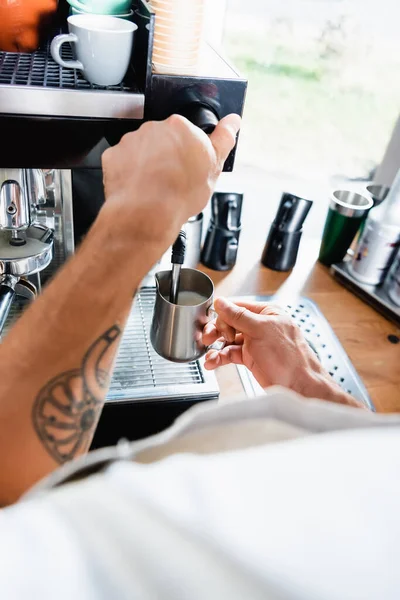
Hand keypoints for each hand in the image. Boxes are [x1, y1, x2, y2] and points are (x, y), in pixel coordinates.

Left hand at [101, 114, 240, 251]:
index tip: (189, 166)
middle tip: (173, 179)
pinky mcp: (114, 155)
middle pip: (164, 140)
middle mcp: (155, 128)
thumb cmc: (179, 193)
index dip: (189, 152)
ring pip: (142, 150)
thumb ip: (223, 139)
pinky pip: (123, 161)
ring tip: (155, 187)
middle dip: (168, 156)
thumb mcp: (214, 167)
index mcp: (181, 127)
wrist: (147, 213)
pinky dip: (129, 172)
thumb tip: (232, 123)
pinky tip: (140, 187)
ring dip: (148, 164)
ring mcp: (132, 141)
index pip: (188, 133)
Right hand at [203, 297, 363, 407]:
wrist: (298, 387)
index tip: (211, 321)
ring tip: (209, 356)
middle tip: (208, 339)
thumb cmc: (288, 357)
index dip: (222, 313)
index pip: (238, 306)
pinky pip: (230, 354)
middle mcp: (260, 326)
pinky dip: (220, 358)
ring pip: (228, 340)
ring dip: (216, 348)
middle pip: (230, 323)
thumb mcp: (260, 330)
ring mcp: (255, 343)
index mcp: (266, 313)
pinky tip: (213, 363)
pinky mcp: (251, 359)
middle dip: (217, 331)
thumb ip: (238, 316)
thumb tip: (221, 302)